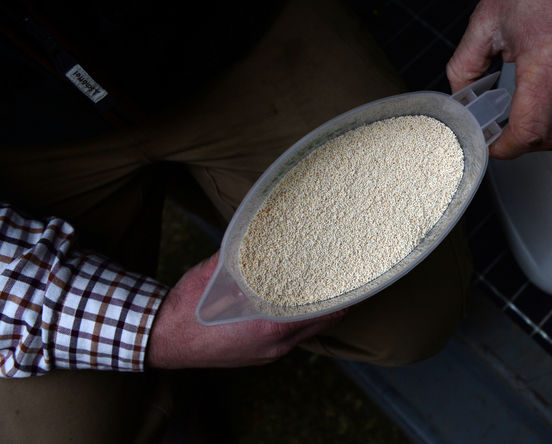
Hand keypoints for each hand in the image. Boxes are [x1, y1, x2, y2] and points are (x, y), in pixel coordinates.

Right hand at [146, 252, 344, 367]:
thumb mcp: (217, 273)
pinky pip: (290, 338)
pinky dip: (299, 322)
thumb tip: (259, 231)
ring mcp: (267, 354)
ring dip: (316, 314)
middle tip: (343, 280)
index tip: (353, 280)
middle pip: (321, 325)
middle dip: (335, 304)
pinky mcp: (259, 356)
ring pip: (306, 332)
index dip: (342, 297)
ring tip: (323, 290)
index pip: (323, 313)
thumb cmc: (188, 308)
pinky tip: (294, 306)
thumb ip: (244, 255)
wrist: (161, 340)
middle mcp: (275, 344)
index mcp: (270, 326)